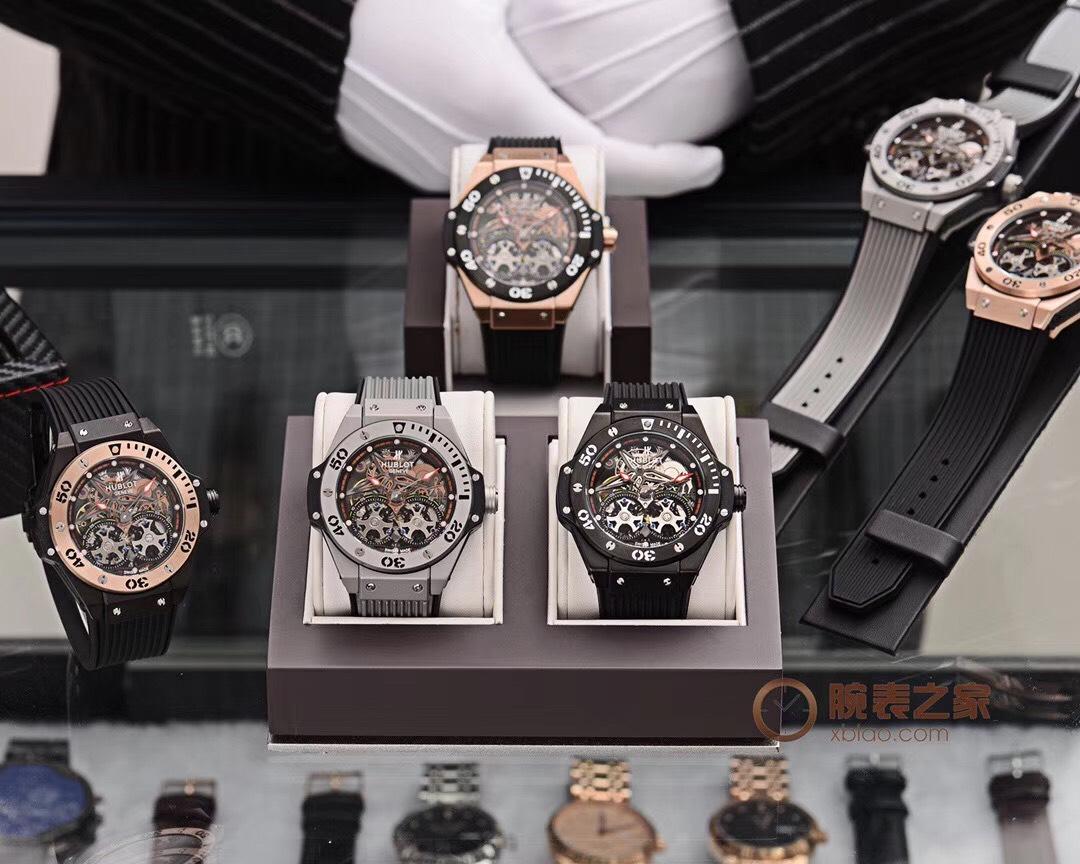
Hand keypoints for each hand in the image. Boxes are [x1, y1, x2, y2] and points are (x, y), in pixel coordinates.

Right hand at [337, 0, 724, 196]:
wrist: (312, 38)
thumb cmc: (386, 2)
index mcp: (502, 103)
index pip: (616, 161)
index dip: (676, 172)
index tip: (710, 163)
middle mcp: (480, 155)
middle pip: (586, 195)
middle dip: (640, 184)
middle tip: (675, 163)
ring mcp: (454, 175)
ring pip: (544, 203)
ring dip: (590, 188)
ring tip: (625, 159)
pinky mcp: (429, 179)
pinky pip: (502, 194)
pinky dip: (540, 185)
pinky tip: (553, 158)